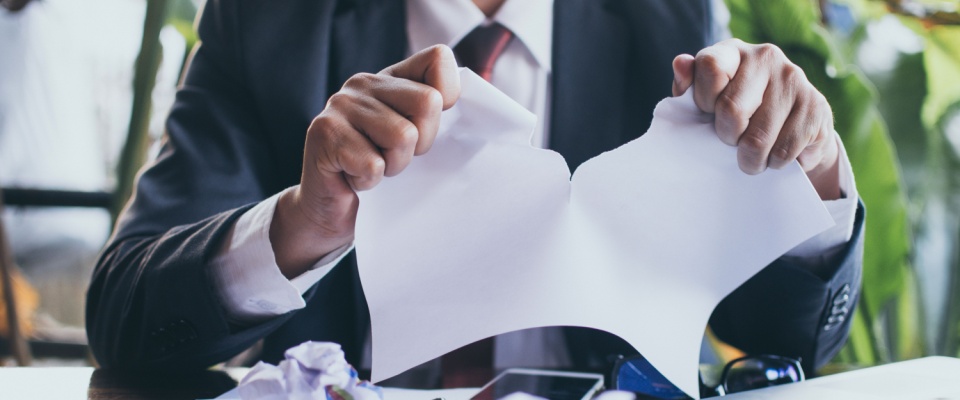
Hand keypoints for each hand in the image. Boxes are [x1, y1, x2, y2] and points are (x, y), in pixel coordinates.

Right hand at [270, 45, 460, 276]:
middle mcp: (363, 83)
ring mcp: (340, 105)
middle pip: (428, 102)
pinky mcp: (324, 133)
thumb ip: (435, 116)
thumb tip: (473, 110)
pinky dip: (369, 182)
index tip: (424, 127)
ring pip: (403, 136)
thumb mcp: (415, 140)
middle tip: (394, 156)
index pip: (439, 60)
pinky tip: (353, 177)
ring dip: (393, 166)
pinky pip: (374, 164)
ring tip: (373, 167)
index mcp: (391, 78)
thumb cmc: (379, 173)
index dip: (447, 99)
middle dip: (421, 143)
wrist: (330, 213)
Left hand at [671, 39, 840, 200]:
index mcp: (733, 51)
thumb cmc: (737, 113)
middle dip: (727, 138)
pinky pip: (783, 151)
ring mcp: (794, 79)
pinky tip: (774, 153)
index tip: (708, 113)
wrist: (793, 129)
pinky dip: (774, 163)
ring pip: (758, 139)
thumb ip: (688, 88)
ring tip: (751, 155)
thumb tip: (680, 64)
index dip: (703, 100)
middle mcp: (766, 57)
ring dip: (750, 159)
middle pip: (732, 110)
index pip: (710, 67)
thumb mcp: (706, 101)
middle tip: (732, 141)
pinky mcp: (817, 106)